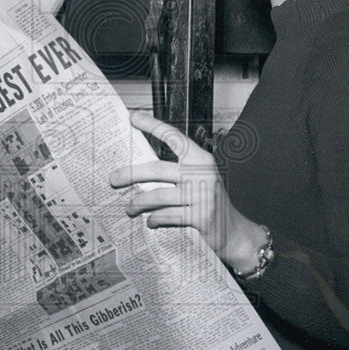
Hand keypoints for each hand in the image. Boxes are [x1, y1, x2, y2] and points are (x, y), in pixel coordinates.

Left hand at [109, 111, 263, 269]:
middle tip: (114, 179)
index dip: (153, 125)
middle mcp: (202, 173)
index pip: (174, 137)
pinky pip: (167, 216)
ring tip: (129, 207)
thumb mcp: (199, 179)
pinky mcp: (199, 217)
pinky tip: (150, 221)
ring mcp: (201, 195)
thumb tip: (139, 167)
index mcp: (201, 159)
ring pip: (157, 197)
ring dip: (138, 203)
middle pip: (157, 169)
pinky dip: (154, 219)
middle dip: (131, 174)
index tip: (133, 117)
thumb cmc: (210, 202)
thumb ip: (176, 171)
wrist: (234, 232)